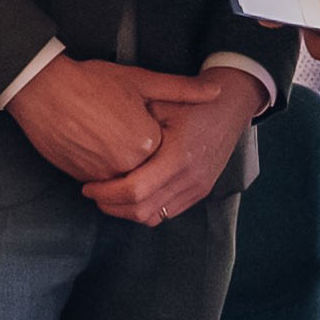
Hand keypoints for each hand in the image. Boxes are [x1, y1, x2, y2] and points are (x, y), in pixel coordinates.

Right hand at [6, 56, 221, 183]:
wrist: (42, 90)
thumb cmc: (93, 82)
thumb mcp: (141, 80)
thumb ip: (182, 90)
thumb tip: (217, 92)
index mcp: (147, 142)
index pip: (167, 150)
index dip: (160, 131)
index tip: (147, 116)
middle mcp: (126, 165)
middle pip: (148, 167)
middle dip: (144, 152)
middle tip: (126, 125)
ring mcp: (100, 176)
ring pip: (125, 178)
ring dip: (125, 165)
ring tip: (111, 133)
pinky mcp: (79, 179)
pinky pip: (103, 182)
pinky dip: (106, 171)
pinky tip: (98, 143)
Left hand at [81, 67, 264, 225]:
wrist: (231, 106)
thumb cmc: (193, 102)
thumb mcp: (163, 102)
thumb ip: (134, 124)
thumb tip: (100, 143)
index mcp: (178, 154)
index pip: (135, 190)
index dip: (106, 193)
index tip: (89, 185)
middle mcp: (190, 177)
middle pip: (140, 210)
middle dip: (110, 205)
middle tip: (93, 191)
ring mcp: (197, 187)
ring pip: (152, 217)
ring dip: (125, 211)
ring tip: (110, 195)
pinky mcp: (200, 191)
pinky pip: (166, 214)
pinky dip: (144, 210)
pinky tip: (133, 195)